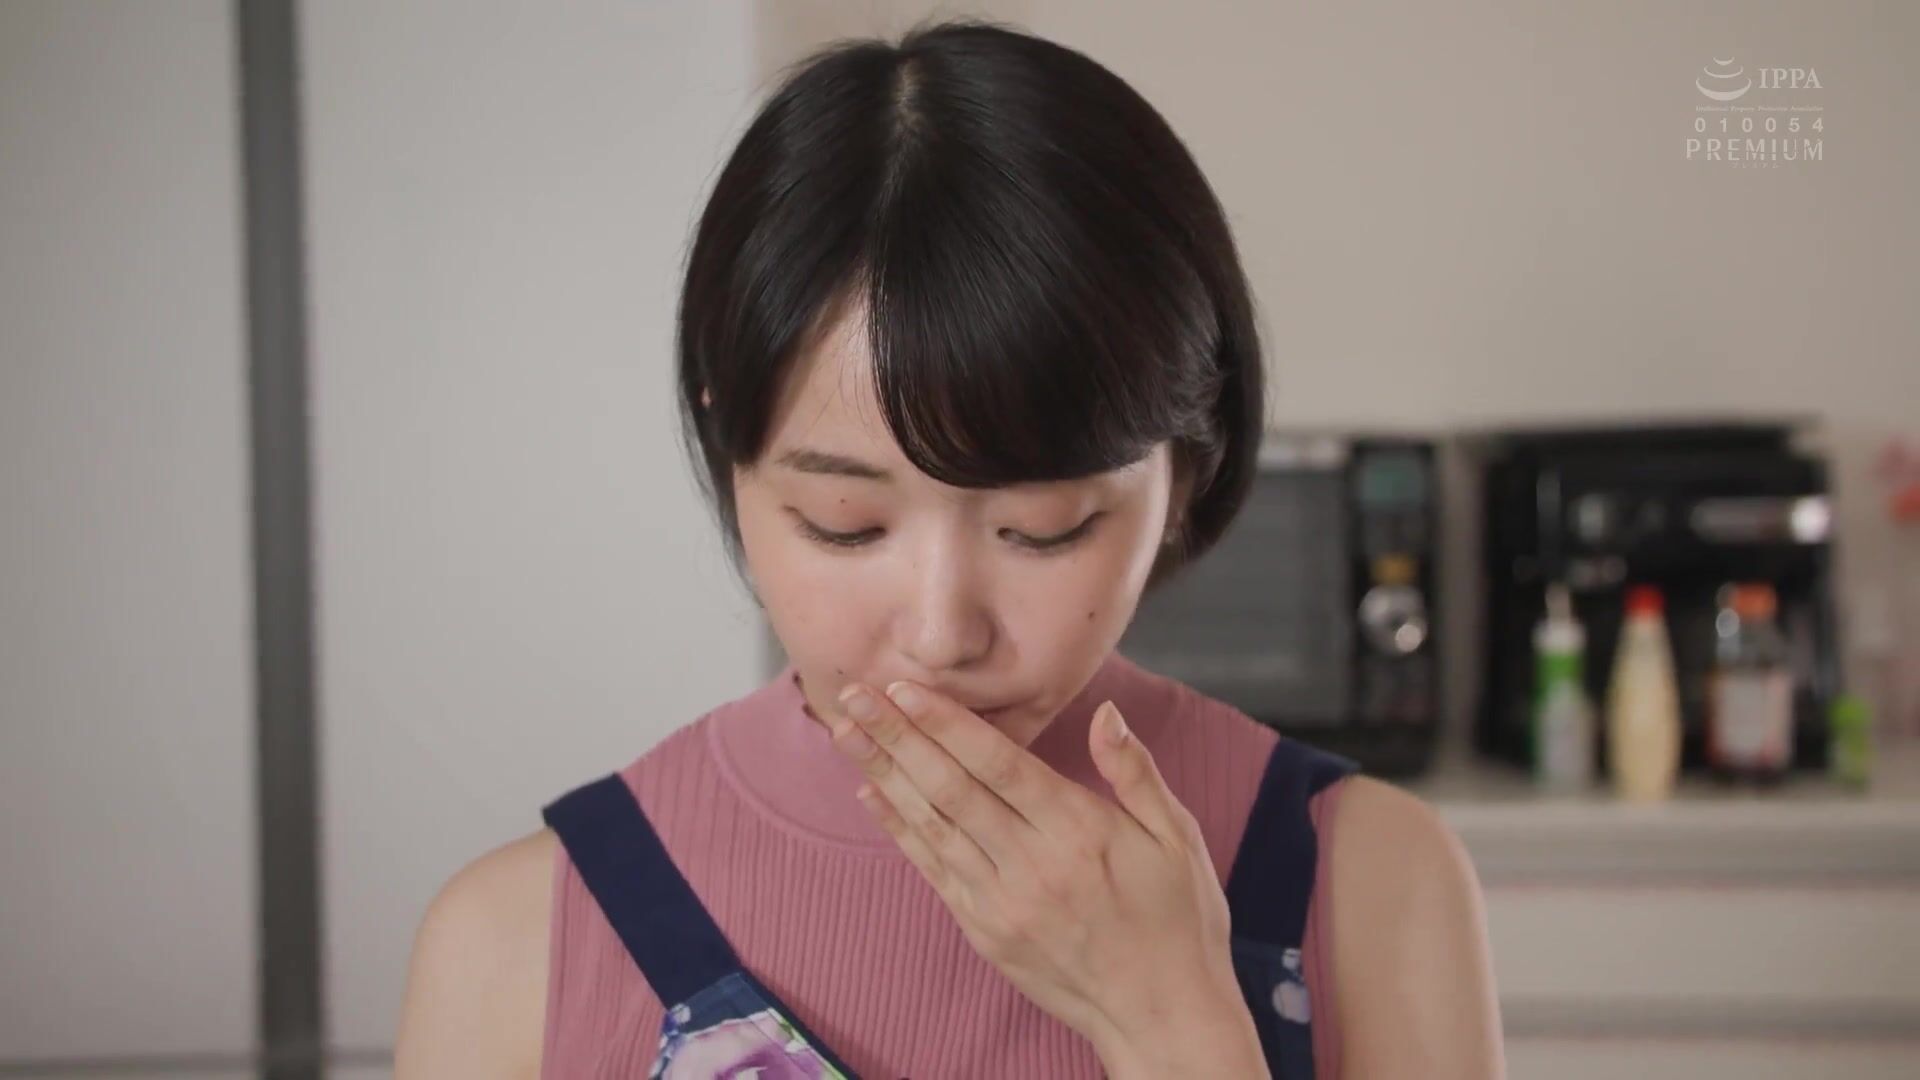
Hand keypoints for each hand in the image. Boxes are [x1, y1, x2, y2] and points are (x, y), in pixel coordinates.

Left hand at [826, 680, 1259, 1069]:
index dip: (946, 723)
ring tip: (846, 733)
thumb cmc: (1178, 920)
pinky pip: (932, 870)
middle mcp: (1031, 864)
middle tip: (853, 695)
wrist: (1161, 1014)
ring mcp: (1001, 903)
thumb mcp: (1176, 837)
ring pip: (931, 826)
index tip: (904, 687)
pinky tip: (873, 795)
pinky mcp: (984, 932)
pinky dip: (898, 830)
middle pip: (950, 788)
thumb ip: (1134, 772)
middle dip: (898, 737)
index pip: (997, 763)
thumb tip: (1106, 713)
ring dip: (885, 776)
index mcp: (1079, 830)